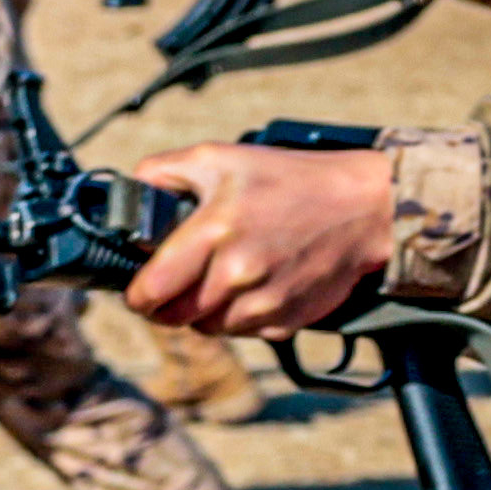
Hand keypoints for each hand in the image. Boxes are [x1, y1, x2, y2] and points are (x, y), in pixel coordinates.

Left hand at [123, 140, 400, 336]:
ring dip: (202, 312)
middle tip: (172, 285)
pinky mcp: (289, 320)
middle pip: (175, 316)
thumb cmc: (287, 179)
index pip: (151, 290)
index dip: (136, 295)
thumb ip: (160, 173)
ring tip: (216, 279)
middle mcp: (238, 274)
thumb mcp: (216, 158)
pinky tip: (249, 287)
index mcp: (214, 232)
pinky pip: (243, 331)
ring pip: (207, 328)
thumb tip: (126, 196)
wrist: (365, 207)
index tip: (137, 288)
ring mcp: (266, 302)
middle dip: (165, 305)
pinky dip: (237, 317)